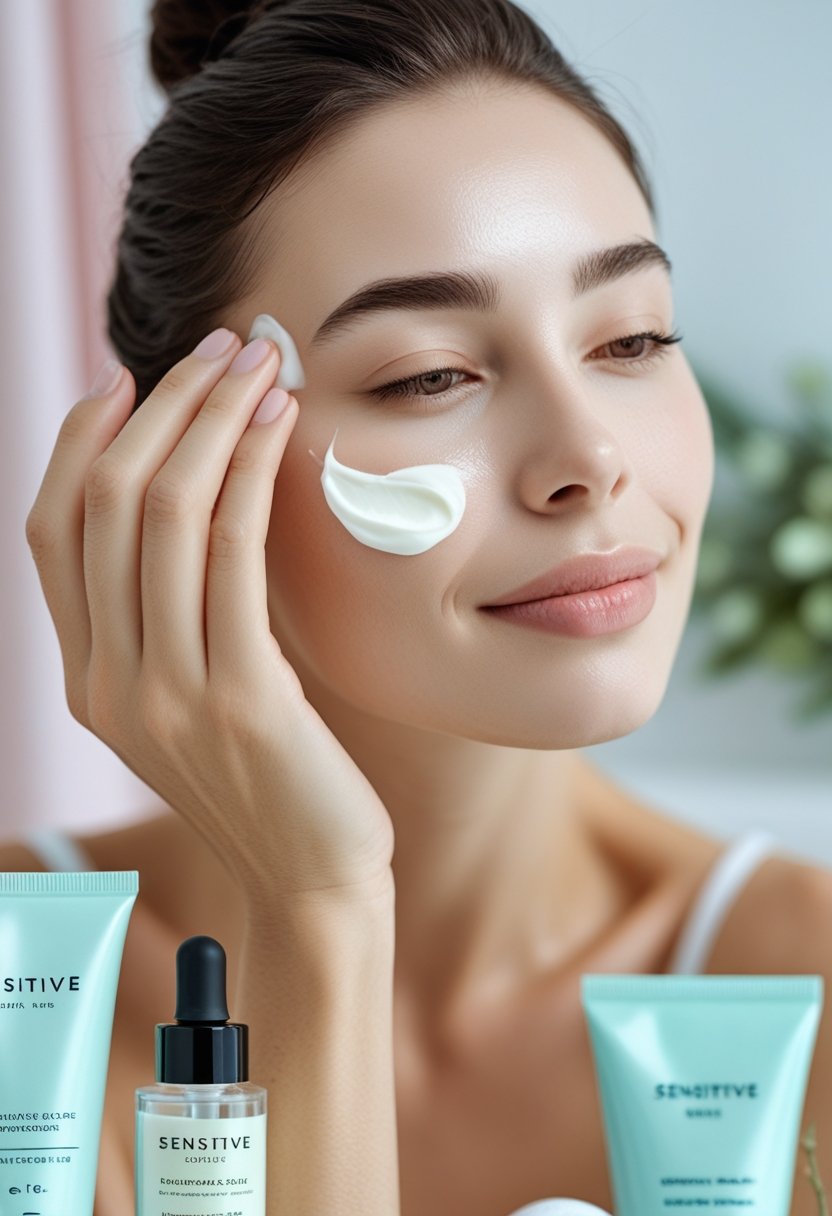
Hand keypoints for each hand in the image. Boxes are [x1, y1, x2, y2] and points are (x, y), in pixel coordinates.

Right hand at [25, 332, 394, 903]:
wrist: (309, 877)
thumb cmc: (267, 778)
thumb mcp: (190, 699)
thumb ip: (166, 618)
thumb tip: (185, 498)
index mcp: (85, 677)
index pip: (49, 530)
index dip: (80, 440)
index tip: (130, 377)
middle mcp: (107, 681)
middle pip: (104, 504)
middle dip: (164, 406)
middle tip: (221, 346)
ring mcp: (166, 693)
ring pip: (162, 515)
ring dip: (211, 420)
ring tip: (260, 364)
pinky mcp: (241, 697)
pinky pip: (231, 556)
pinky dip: (251, 475)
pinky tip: (279, 428)